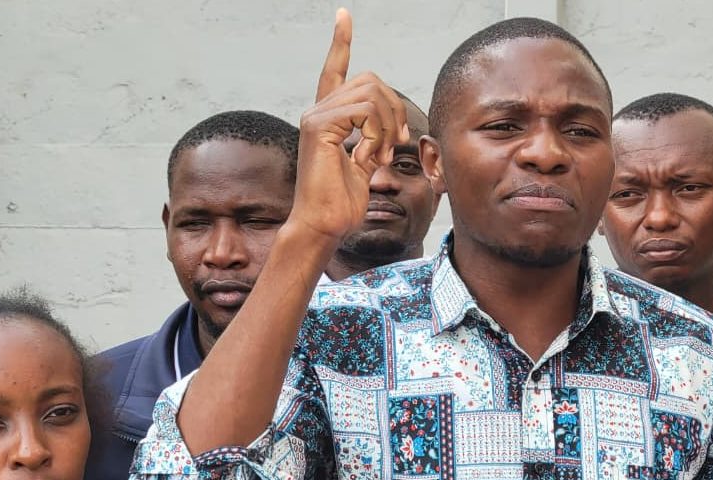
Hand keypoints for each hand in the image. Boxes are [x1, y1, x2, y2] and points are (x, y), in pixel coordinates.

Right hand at [289, 8, 408, 240]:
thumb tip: (394, 126)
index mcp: (329, 117)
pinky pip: (364, 112)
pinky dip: (377, 134)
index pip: (335, 69)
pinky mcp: (318, 127)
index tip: (344, 15)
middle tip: (396, 143)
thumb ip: (375, 139)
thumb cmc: (342, 203)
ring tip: (380, 154)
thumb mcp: (366, 164)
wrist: (324, 225)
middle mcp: (318, 111)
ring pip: (372, 94)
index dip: (341, 41)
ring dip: (389, 124)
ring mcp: (316, 117)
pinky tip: (369, 156)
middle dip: (395, 108)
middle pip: (371, 80)